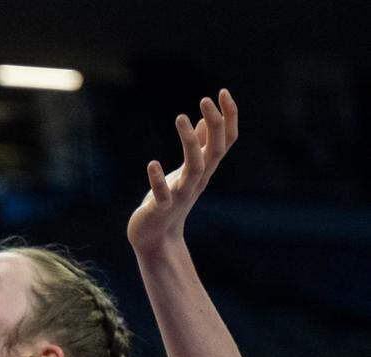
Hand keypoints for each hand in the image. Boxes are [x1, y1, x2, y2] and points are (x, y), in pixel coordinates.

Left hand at [127, 90, 237, 255]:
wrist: (154, 238)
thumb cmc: (169, 201)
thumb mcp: (185, 171)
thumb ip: (197, 147)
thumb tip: (204, 121)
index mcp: (205, 169)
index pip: (226, 141)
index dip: (229, 117)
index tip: (222, 92)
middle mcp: (197, 181)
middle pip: (216, 151)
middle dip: (216, 125)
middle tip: (205, 99)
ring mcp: (180, 195)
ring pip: (195, 168)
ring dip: (190, 143)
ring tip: (181, 117)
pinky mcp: (161, 209)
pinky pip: (163, 195)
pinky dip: (159, 180)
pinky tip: (153, 164)